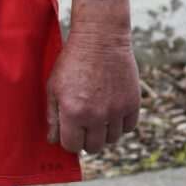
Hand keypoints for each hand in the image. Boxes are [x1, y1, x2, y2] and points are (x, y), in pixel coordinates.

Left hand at [47, 20, 140, 155]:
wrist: (101, 38)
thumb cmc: (73, 61)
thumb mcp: (54, 87)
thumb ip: (53, 116)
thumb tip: (53, 140)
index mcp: (73, 113)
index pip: (72, 146)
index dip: (70, 140)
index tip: (71, 130)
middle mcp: (95, 116)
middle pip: (93, 147)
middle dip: (86, 138)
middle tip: (85, 124)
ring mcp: (116, 110)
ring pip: (111, 139)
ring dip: (104, 132)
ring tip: (99, 116)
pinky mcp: (132, 103)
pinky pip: (128, 128)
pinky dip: (121, 123)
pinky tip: (113, 111)